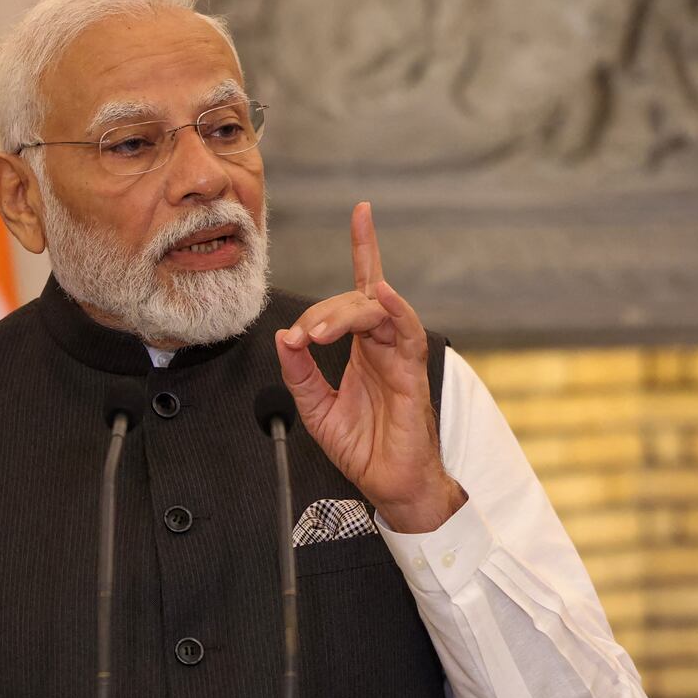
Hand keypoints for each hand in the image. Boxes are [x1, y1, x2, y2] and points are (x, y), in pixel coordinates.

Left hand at [274, 202, 466, 532]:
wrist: (391, 486)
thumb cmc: (364, 448)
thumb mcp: (316, 408)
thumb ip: (300, 373)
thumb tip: (284, 337)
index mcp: (364, 348)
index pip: (360, 292)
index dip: (364, 248)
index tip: (361, 211)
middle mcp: (384, 345)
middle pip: (356, 300)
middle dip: (324, 312)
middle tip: (304, 340)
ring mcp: (400, 355)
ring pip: (376, 310)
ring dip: (344, 313)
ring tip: (318, 334)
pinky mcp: (413, 372)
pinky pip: (406, 331)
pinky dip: (392, 309)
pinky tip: (379, 294)